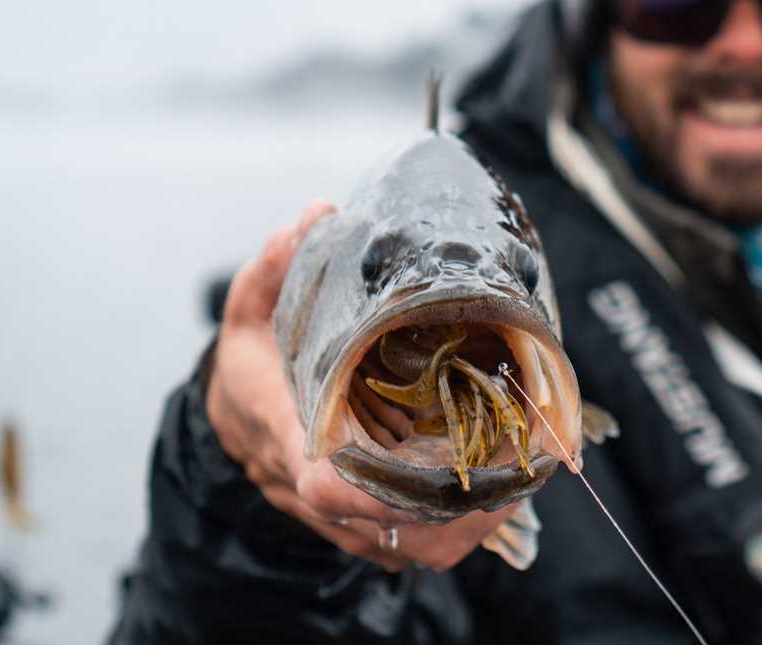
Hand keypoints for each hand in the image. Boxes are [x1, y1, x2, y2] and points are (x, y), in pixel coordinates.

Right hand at [205, 200, 511, 571]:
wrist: (235, 422)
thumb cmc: (253, 363)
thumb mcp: (252, 309)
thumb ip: (278, 266)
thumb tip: (318, 214)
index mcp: (284, 435)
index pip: (319, 480)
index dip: (364, 486)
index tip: (425, 471)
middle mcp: (315, 491)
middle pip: (387, 524)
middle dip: (455, 500)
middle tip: (518, 457)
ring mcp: (344, 519)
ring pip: (414, 546)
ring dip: (473, 520)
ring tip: (526, 470)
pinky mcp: (369, 530)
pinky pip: (424, 546)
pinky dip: (468, 526)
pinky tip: (508, 485)